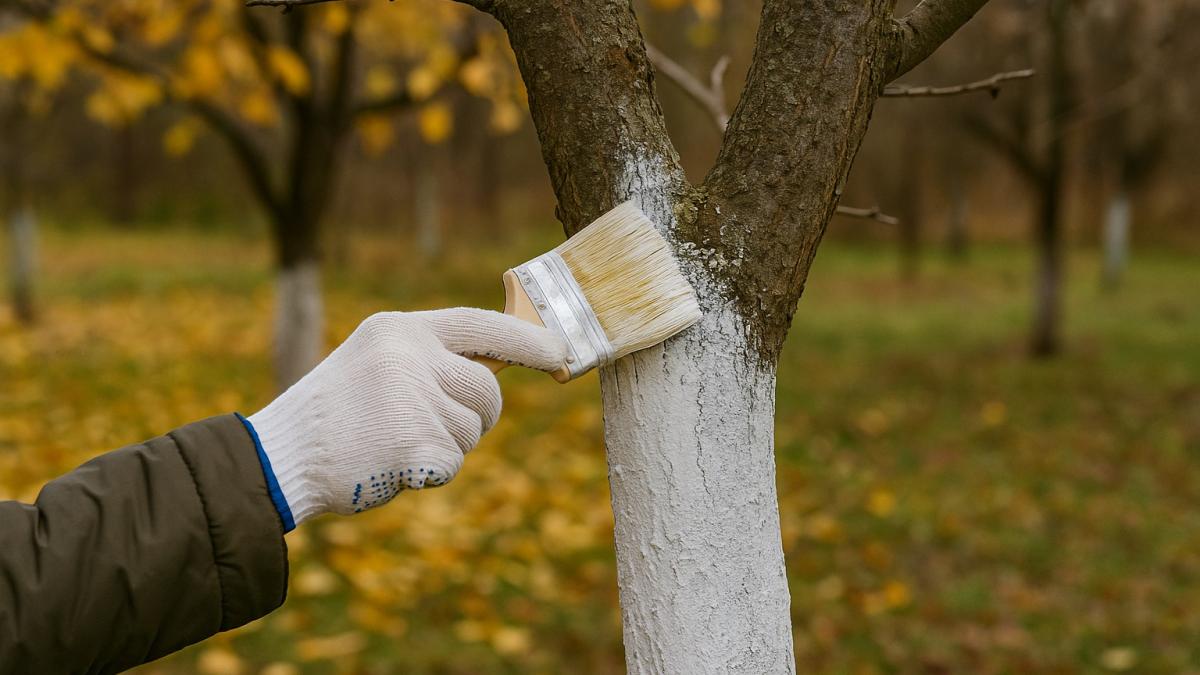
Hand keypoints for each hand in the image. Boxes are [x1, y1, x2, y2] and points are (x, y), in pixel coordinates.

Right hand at [247, 308, 565, 526]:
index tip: (560, 349)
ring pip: (472, 429)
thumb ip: (431, 357)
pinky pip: (454, 462)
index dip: (526, 339)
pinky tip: (391, 464)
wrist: (283, 455)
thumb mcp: (378, 359)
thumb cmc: (337, 413)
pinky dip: (430, 472)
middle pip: (488, 389)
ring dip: (447, 445)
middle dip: (478, 415)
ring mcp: (414, 400)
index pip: (480, 324)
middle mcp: (411, 357)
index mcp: (400, 329)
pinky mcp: (416, 444)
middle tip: (436, 426)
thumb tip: (502, 362)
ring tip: (395, 441)